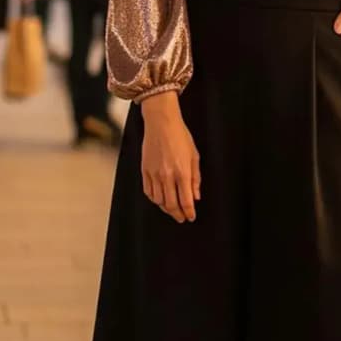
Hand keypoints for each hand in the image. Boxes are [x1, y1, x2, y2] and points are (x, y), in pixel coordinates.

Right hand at [140, 92, 200, 223]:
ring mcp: (154, 174)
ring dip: (166, 209)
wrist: (161, 123)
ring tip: (172, 209)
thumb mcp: (194, 156)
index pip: (186, 201)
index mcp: (182, 172)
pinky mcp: (145, 170)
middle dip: (178, 214)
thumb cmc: (180, 136)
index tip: (191, 217)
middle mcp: (167, 176)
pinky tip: (160, 199)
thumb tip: (196, 196)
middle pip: (171, 205)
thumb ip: (196, 178)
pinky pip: (148, 191)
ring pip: (158, 201)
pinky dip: (154, 199)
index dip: (189, 212)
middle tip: (182, 218)